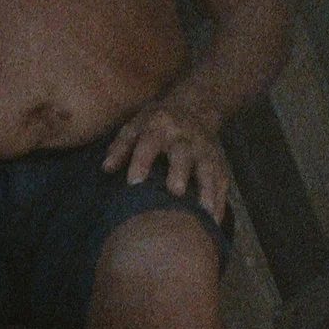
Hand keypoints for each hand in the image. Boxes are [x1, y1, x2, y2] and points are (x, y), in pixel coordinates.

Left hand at [102, 100, 231, 221]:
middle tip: (175, 191)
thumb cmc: (158, 122)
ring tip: (204, 215)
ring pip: (208, 169)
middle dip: (180, 172)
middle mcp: (185, 137)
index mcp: (160, 126)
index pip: (150, 141)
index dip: (142, 160)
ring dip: (207, 191)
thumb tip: (106, 168)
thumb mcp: (136, 125)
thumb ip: (121, 147)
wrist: (196, 106)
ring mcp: (205, 150)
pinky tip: (213, 222)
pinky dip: (219, 202)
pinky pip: (222, 182)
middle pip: (183, 154)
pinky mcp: (220, 162)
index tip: (134, 182)